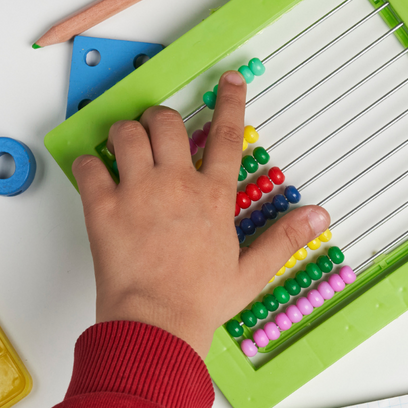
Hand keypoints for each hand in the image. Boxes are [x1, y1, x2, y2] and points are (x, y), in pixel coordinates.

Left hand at [72, 70, 330, 357]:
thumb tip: (319, 217)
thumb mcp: (251, 272)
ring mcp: (137, 193)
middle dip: (159, 119)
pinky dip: (89, 164)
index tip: (229, 82)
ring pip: (126, 133)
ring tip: (124, 147)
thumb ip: (284, 238)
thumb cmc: (199, 302)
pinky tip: (94, 173)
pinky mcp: (103, 208)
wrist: (157, 325)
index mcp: (212, 197)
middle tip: (155, 131)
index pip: (225, 134)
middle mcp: (175, 185)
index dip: (229, 102)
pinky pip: (89, 166)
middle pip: (166, 122)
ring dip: (124, 133)